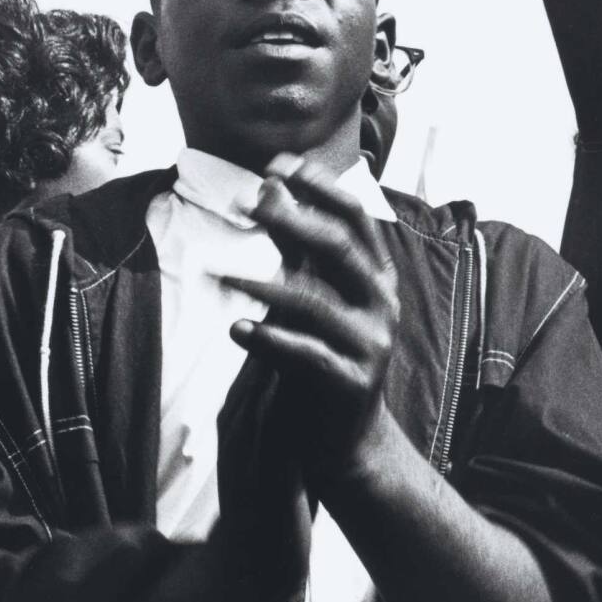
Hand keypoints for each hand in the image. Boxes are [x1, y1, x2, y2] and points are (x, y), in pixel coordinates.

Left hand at [220, 159, 399, 486]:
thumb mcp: (316, 294)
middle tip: (248, 203)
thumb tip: (269, 186)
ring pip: (315, 302)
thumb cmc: (326, 354)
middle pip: (340, 247)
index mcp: (378, 275)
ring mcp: (371, 343)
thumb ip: (297, 246)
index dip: (319, 186)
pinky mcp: (350, 382)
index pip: (355, 216)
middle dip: (293, 219)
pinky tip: (235, 329)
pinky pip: (306, 354)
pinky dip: (268, 339)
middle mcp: (383, 303)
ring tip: (219, 276)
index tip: (278, 163)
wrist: (348, 438)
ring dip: (262, 284)